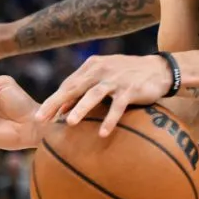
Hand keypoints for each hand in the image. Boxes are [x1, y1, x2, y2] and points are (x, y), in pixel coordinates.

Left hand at [35, 55, 171, 136]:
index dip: (53, 100)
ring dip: (81, 108)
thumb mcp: (103, 77)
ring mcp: (116, 79)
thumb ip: (84, 89)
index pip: (68, 84)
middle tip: (41, 118)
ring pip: (94, 94)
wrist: (159, 69)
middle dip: (56, 103)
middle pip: (74, 87)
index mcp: (92, 66)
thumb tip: (61, 110)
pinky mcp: (131, 89)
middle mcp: (101, 69)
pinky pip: (118, 106)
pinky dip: (110, 119)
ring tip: (68, 122)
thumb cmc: (126, 75)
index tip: (40, 116)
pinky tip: (103, 133)